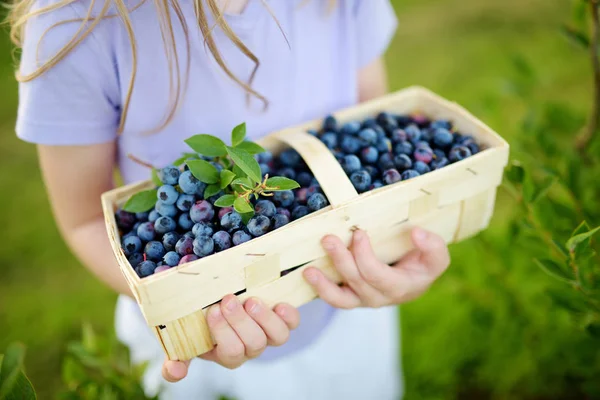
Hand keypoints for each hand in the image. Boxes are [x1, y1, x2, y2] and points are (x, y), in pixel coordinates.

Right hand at [162, 295, 299, 381]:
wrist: (228, 295)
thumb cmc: (205, 314)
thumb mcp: (188, 331)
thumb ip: (177, 349)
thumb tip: (174, 369)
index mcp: (225, 351)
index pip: (228, 354)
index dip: (221, 335)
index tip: (211, 311)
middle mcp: (249, 347)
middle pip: (251, 345)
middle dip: (239, 322)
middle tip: (227, 301)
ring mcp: (268, 335)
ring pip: (275, 337)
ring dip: (263, 319)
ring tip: (250, 301)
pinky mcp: (283, 321)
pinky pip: (292, 323)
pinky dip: (288, 314)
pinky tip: (278, 303)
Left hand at [303, 227, 449, 308]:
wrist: (415, 279)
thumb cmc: (423, 264)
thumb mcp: (436, 256)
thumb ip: (432, 246)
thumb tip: (416, 233)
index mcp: (400, 288)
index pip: (377, 275)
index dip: (365, 256)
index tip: (358, 232)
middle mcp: (380, 298)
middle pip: (356, 282)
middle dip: (341, 260)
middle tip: (328, 239)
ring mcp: (363, 300)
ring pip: (341, 299)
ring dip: (323, 285)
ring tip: (308, 271)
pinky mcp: (351, 297)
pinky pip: (334, 298)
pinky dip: (320, 289)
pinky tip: (308, 275)